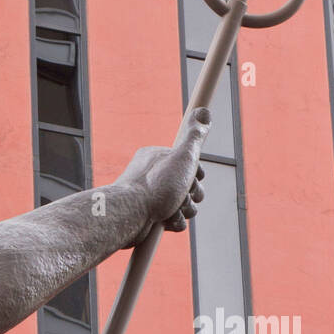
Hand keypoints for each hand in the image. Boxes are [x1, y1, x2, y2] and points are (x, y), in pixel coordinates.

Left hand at [118, 106, 210, 245]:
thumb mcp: (182, 156)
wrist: (129, 216)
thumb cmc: (156, 185)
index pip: (189, 164)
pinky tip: (165, 221)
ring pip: (184, 204)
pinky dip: (174, 222)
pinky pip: (173, 220)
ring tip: (170, 209)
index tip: (193, 176)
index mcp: (158, 157)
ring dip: (184, 209)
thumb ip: (195, 136)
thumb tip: (204, 111)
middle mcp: (153, 175)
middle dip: (192, 194)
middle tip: (181, 195)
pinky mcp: (149, 217)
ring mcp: (151, 197)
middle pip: (190, 186)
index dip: (196, 173)